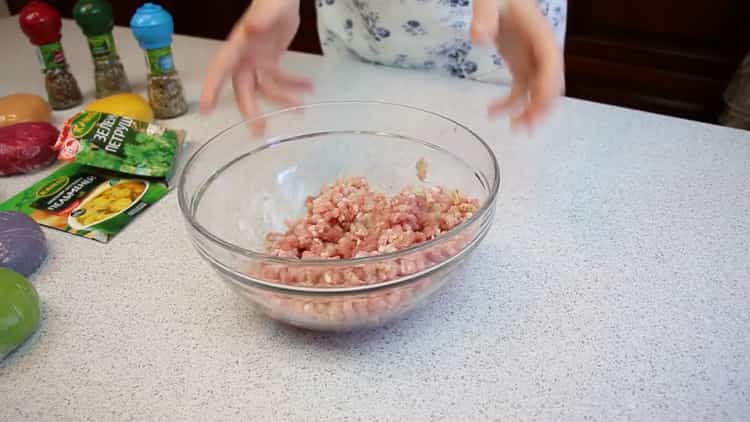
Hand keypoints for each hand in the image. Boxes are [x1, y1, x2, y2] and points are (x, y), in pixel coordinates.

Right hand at [200, 0, 312, 119]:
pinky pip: (280, 79)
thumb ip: (261, 17)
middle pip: (243, 88)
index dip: (212, 88)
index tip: (205, 109)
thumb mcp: (269, 7)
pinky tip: (309, 87)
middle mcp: (245, 57)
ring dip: (283, 99)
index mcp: (238, 45)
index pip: (221, 68)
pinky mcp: (271, 60)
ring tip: (301, 109)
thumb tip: (251, 29)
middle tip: (259, 131)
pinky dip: (294, 84)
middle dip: (251, 110)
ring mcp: (258, 60)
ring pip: (265, 88)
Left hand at [471, 0, 564, 129]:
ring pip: (537, 92)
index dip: (547, 86)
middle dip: (542, 107)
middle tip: (526, 127)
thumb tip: (479, 37)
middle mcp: (540, 51)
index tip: (536, 106)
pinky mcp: (519, 64)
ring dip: (528, 112)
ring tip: (513, 128)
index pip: (551, 64)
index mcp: (540, 35)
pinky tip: (491, 112)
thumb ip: (484, 16)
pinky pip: (520, 89)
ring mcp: (531, 60)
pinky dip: (509, 104)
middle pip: (550, 83)